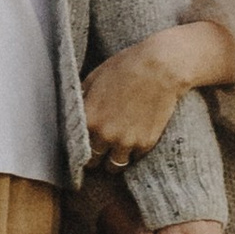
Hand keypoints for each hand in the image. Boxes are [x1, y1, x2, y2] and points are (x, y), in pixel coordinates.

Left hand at [80, 34, 186, 166]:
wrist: (161, 68)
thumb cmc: (126, 67)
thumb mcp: (95, 77)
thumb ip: (82, 97)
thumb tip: (74, 108)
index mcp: (88, 119)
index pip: (75, 147)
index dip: (78, 146)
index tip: (82, 145)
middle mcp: (104, 135)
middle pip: (93, 162)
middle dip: (95, 155)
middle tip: (99, 148)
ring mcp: (126, 142)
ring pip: (113, 167)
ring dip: (113, 159)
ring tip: (116, 150)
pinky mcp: (146, 144)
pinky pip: (135, 158)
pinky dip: (133, 152)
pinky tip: (134, 140)